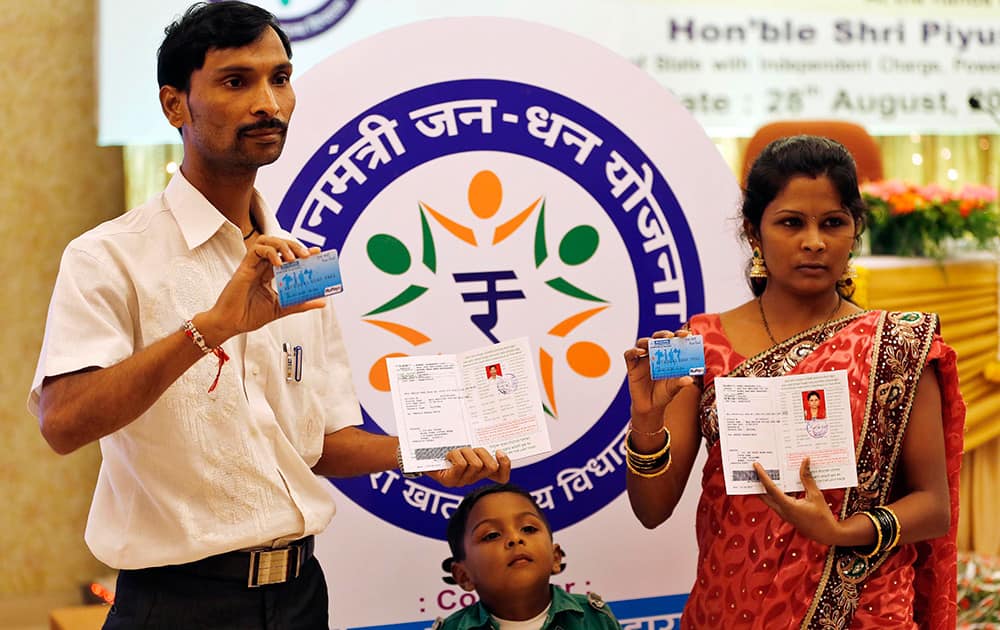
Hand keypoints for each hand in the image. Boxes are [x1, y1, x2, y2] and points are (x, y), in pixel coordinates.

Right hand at [197, 237, 324, 344]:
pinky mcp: (244, 267)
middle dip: (295, 246)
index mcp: (269, 274)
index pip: (287, 256)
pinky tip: (279, 264)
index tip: (317, 252)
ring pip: (267, 241)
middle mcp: (262, 266)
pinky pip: (256, 250)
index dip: (301, 251)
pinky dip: (269, 252)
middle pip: (279, 245)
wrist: (231, 324)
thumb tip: (323, 301)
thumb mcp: (282, 308)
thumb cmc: (250, 315)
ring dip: (283, 245)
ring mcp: (253, 265)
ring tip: (293, 257)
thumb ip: (301, 303)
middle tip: (308, 255)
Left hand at [425, 447, 510, 486]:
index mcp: (478, 471)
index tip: (499, 451)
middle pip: (489, 466)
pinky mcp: (449, 481)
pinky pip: (461, 465)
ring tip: (455, 451)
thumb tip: (489, 427)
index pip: (501, 476)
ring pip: (475, 464)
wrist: (417, 453)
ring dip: (465, 452)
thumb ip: (475, 441)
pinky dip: (455, 455)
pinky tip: (447, 455)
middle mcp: (471, 479)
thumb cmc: (442, 446)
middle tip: (468, 448)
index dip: (505, 465)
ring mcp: (460, 482)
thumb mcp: (463, 442)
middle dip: (480, 452)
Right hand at [624, 330, 698, 431]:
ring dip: (647, 341)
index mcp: (667, 356)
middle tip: (670, 336)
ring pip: (642, 343)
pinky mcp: (632, 366)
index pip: (673, 341)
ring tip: (652, 344)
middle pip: (657, 338)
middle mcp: (655, 355)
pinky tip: (640, 352)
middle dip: (663, 334)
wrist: (650, 407)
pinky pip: (629, 355)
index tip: (686, 335)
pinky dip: (633, 351)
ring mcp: (643, 359)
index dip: (678, 335)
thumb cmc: (663, 394)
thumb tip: (690, 379)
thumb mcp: (674, 388)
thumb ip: (680, 383)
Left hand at [754, 458, 840, 545]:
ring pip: (770, 499)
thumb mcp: (816, 495)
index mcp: (787, 506)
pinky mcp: (787, 515)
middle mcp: (782, 511)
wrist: (828, 535)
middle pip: (764, 494)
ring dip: (766, 487)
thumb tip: (805, 462)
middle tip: (754, 469)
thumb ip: (807, 479)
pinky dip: (776, 493)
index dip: (762, 476)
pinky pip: (777, 502)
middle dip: (758, 482)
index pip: (770, 488)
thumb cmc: (823, 517)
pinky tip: (782, 484)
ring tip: (764, 474)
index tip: (756, 465)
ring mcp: (784, 514)